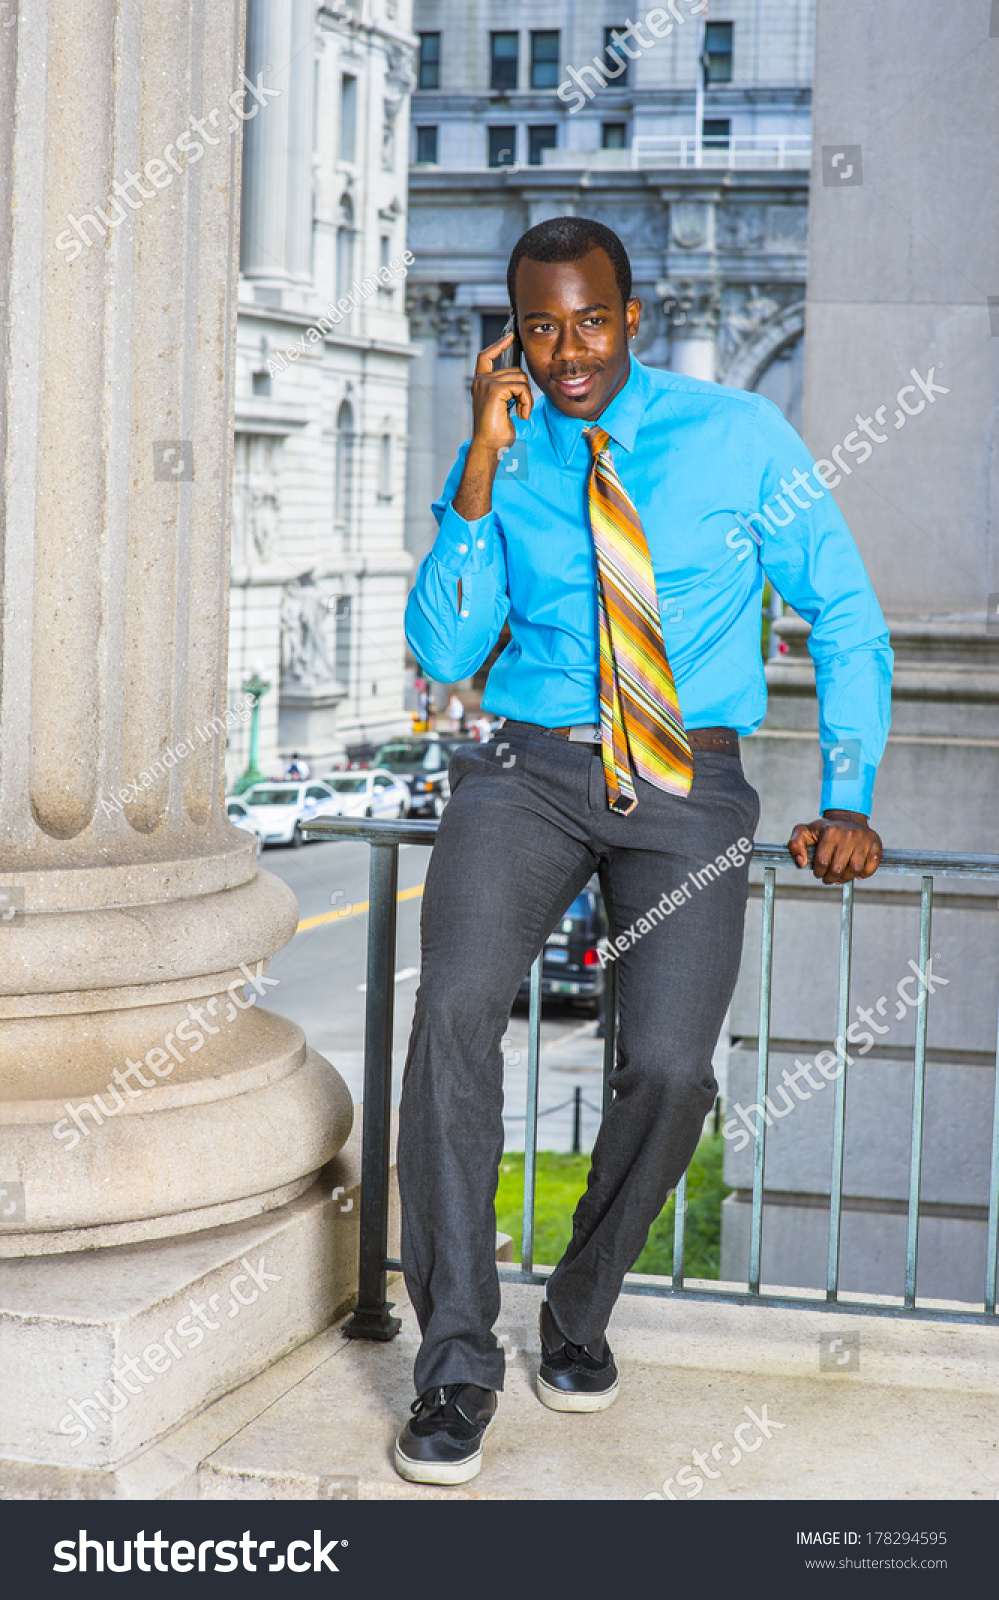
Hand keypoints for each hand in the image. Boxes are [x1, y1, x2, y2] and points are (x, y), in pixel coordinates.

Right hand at [453, 331, 532, 521]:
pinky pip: (521, 387)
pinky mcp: (494, 389)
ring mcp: (486, 383)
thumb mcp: (502, 405)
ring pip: (520, 378)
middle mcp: (480, 380)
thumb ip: (507, 389)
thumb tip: (520, 380)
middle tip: (522, 409)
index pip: (486, 356)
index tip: (510, 337)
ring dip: (527, 398)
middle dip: (524, 390)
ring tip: (521, 413)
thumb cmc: (497, 430)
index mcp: (481, 383)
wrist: (489, 446)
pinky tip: (521, 415)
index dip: (498, 345)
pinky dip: (526, 401)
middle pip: (515, 371)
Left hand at [787, 810, 882, 883]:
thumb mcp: (804, 832)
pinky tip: (856, 873)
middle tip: (829, 878)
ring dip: (846, 878)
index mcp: (830, 831)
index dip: (818, 872)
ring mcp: (864, 839)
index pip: (822, 862)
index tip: (818, 872)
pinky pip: (871, 866)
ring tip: (840, 877)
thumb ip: (794, 845)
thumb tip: (802, 862)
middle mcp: (848, 834)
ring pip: (855, 869)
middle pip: (838, 869)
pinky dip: (864, 874)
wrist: (847, 818)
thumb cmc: (825, 830)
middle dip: (831, 878)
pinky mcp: (876, 844)